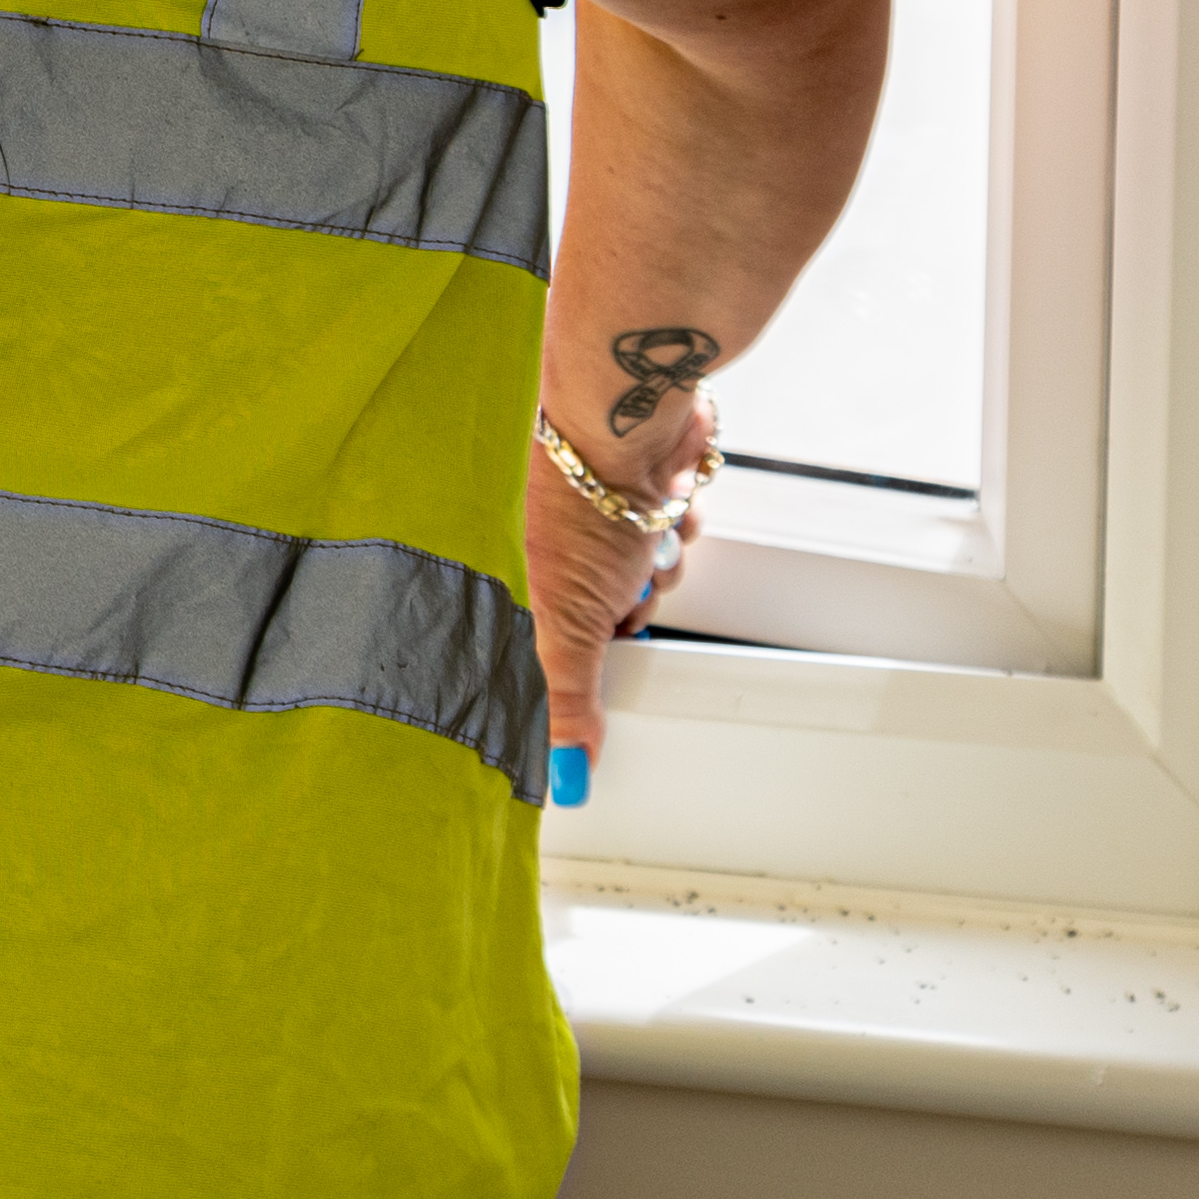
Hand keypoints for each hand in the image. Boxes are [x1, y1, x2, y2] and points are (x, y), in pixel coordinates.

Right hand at [522, 411, 701, 777]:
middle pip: (610, 617)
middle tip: (620, 592)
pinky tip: (663, 508)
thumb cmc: (576, 500)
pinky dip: (678, 528)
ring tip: (641, 540)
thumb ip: (569, 702)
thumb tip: (566, 776)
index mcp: (520, 578)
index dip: (583, 658)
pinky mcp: (642, 493)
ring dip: (659, 566)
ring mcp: (600, 520)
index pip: (552, 648)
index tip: (597, 658)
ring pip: (649, 577)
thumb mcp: (568, 623)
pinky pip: (674, 533)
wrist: (626, 421)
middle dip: (631, 609)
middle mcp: (555, 549)